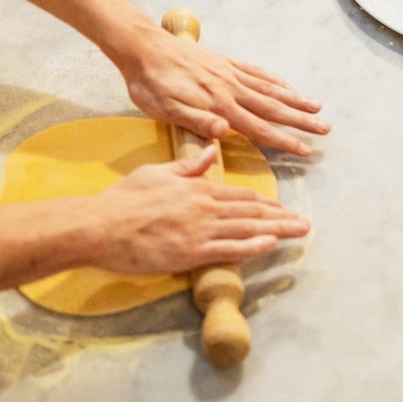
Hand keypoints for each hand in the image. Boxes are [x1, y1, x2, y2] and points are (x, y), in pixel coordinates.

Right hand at [93, 153, 309, 271]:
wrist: (98, 225)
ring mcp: (199, 229)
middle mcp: (204, 206)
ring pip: (247, 228)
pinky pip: (229, 249)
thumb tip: (213, 149)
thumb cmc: (123, 200)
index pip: (241, 195)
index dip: (266, 202)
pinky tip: (272, 244)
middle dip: (281, 217)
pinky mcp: (190, 251)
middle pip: (252, 211)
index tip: (282, 208)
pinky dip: (253, 246)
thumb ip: (189, 166)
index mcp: (197, 188)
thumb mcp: (157, 173)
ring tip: (298, 232)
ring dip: (277, 230)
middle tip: (304, 222)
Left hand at [116, 25, 328, 157]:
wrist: (143, 46)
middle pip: (273, 108)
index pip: (258, 128)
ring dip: (295, 99)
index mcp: (217, 105)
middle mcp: (230, 88)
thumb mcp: (164, 109)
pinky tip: (286, 84)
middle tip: (325, 129)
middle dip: (301, 121)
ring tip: (317, 107)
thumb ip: (196, 121)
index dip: (283, 141)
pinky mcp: (224, 62)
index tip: (304, 150)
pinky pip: (256, 72)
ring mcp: (229, 74)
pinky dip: (275, 80)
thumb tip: (225, 132)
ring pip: (270, 88)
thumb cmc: (149, 83)